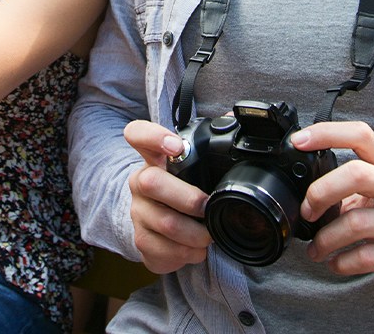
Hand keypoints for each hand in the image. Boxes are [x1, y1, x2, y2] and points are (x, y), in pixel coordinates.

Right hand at [123, 120, 212, 272]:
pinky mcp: (140, 240)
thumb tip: (236, 119)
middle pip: (151, 182)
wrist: (155, 226)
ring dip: (195, 234)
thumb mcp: (191, 168)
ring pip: (164, 223)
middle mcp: (139, 182)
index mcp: (153, 159)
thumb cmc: (180, 191)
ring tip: (208, 236)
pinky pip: (163, 250)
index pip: (138, 134)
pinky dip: (187, 254)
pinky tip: (194, 250)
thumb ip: (209, 147)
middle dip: (187, 198)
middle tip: (206, 206)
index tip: (175, 146)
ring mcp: (138, 212)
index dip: (153, 136)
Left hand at [291, 121, 373, 301]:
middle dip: (320, 192)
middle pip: (356, 174)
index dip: (327, 133)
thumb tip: (315, 193)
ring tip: (316, 248)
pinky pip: (367, 257)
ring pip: (356, 222)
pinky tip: (336, 263)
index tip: (299, 141)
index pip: (362, 135)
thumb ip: (360, 185)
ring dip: (325, 238)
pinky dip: (342, 262)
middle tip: (308, 211)